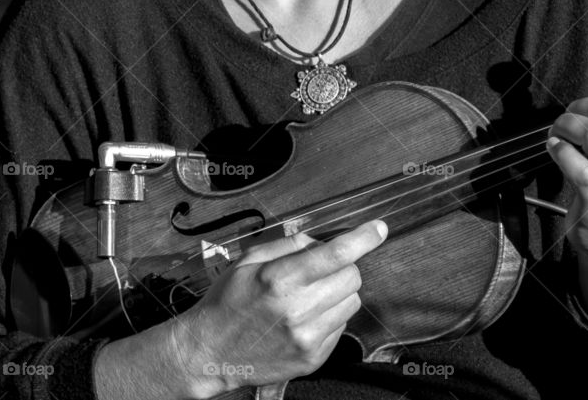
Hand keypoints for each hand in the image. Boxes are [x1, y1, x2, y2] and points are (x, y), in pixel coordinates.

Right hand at [170, 219, 387, 394]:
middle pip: (352, 277)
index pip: (336, 254)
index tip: (378, 228)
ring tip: (309, 297)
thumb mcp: (249, 260)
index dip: (363, 238)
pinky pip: (341, 327)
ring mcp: (307, 338)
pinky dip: (330, 317)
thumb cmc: (227, 301)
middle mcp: (298, 310)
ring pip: (352, 302)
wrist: (208, 353)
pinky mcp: (312, 358)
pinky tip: (305, 319)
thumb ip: (289, 245)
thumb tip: (321, 241)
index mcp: (280, 279)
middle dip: (343, 267)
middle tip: (319, 271)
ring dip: (338, 293)